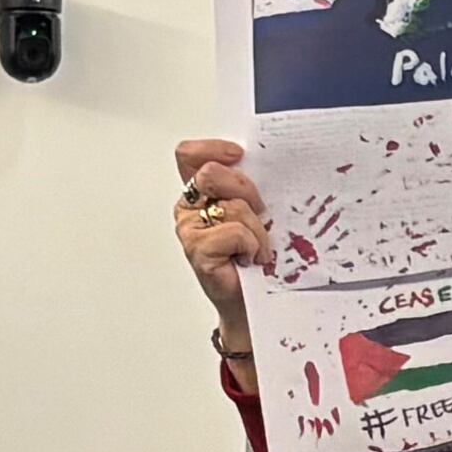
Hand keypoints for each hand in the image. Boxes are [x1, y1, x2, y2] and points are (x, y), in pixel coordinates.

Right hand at [171, 138, 275, 337]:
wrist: (253, 302)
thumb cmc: (253, 257)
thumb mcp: (253, 211)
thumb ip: (246, 185)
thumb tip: (262, 163)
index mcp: (198, 193)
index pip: (189, 155)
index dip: (212, 149)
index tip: (238, 155)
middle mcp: (189, 209)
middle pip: (211, 173)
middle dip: (246, 189)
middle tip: (261, 212)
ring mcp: (189, 230)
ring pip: (231, 206)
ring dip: (257, 229)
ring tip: (257, 248)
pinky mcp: (198, 251)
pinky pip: (235, 232)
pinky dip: (252, 245)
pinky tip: (250, 259)